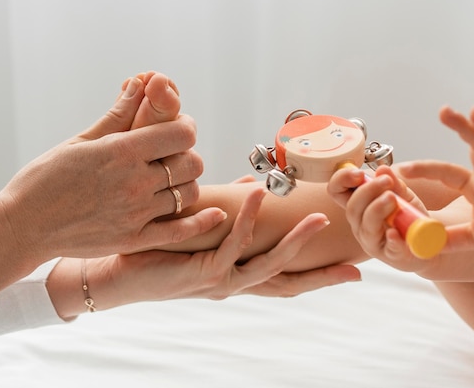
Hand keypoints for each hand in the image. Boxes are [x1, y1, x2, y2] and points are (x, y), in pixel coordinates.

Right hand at [0, 75, 224, 290]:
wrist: (23, 226)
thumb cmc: (45, 179)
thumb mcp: (81, 141)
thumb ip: (117, 114)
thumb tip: (140, 82)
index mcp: (122, 151)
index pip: (182, 133)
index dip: (185, 128)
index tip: (178, 130)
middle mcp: (136, 182)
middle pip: (191, 163)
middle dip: (187, 156)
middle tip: (175, 157)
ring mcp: (138, 213)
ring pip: (189, 194)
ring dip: (187, 184)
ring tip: (174, 182)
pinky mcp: (135, 239)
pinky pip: (181, 231)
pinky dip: (202, 221)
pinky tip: (215, 215)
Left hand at [71, 188, 359, 314]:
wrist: (116, 275)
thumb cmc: (160, 252)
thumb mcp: (204, 234)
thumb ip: (231, 216)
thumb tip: (255, 188)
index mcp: (236, 277)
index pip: (286, 280)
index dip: (319, 277)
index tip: (354, 272)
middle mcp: (233, 285)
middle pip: (287, 283)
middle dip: (322, 274)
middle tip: (357, 265)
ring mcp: (218, 282)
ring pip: (267, 267)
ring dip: (294, 243)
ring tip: (318, 220)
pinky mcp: (199, 273)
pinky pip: (229, 246)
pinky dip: (244, 222)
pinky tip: (254, 196)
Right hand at [327, 165, 431, 272]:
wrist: (428, 246)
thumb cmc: (409, 220)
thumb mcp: (403, 197)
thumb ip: (394, 184)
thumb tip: (383, 169)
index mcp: (359, 208)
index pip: (337, 192)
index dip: (341, 180)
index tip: (358, 173)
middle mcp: (360, 225)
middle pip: (352, 208)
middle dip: (367, 190)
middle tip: (386, 181)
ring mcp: (373, 242)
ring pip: (366, 225)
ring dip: (377, 208)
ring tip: (392, 198)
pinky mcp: (392, 255)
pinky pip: (389, 248)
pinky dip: (391, 239)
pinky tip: (394, 232)